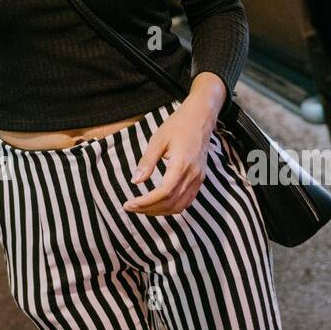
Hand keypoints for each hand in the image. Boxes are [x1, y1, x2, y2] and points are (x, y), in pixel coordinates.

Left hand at [122, 87, 221, 215]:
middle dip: (149, 209)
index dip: (146, 202)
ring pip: (179, 206)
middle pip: (171, 203)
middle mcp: (193, 175)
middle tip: (131, 207)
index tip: (129, 204)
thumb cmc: (178, 125)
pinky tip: (157, 203)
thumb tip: (135, 181)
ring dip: (160, 211)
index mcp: (181, 164)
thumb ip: (147, 161)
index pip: (164, 193)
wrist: (200, 118)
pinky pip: (186, 201)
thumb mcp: (158, 140)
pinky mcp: (199, 179)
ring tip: (142, 207)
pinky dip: (171, 207)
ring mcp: (198, 179)